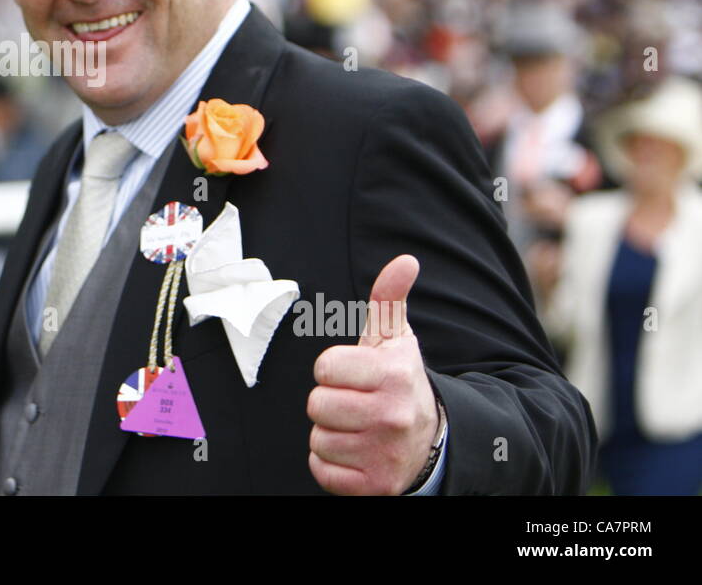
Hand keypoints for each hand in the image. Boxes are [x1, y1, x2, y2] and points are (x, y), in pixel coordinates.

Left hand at [307, 254, 439, 494]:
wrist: (430, 443)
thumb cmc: (399, 382)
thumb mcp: (396, 340)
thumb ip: (390, 299)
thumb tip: (405, 260)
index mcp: (394, 374)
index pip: (325, 367)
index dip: (333, 370)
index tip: (353, 375)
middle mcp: (391, 415)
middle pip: (316, 404)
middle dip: (329, 402)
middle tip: (354, 403)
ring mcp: (383, 453)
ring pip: (318, 438)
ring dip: (330, 433)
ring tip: (357, 428)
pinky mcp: (374, 485)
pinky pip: (322, 470)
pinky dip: (331, 464)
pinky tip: (355, 452)